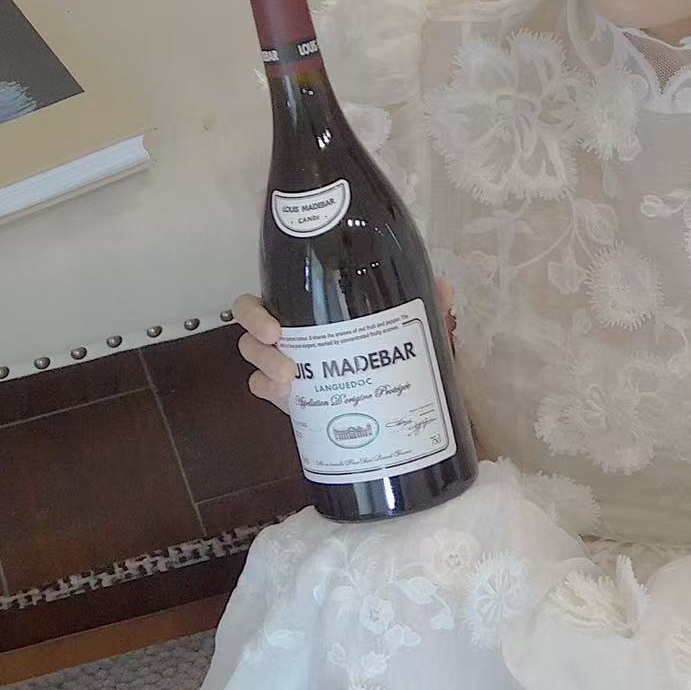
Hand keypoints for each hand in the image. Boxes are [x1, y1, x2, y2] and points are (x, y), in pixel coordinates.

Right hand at [233, 277, 455, 414]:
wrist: (400, 404)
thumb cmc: (396, 353)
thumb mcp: (412, 329)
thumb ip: (428, 307)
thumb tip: (441, 285)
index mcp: (313, 305)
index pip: (273, 290)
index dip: (261, 299)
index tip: (275, 320)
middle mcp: (293, 328)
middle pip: (249, 316)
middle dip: (255, 327)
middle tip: (278, 340)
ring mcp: (285, 361)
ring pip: (252, 352)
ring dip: (263, 362)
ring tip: (290, 377)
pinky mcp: (288, 394)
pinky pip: (262, 387)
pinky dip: (267, 388)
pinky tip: (286, 395)